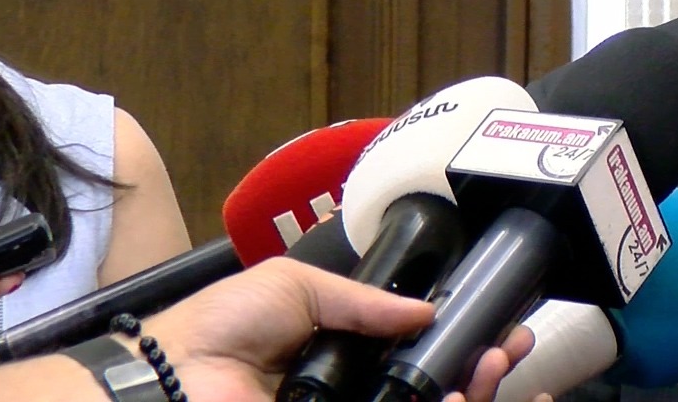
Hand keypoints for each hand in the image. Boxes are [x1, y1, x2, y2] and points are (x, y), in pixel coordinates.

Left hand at [142, 257, 532, 401]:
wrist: (171, 375)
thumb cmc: (220, 327)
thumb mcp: (298, 286)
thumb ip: (364, 300)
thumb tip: (424, 310)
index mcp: (342, 355)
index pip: (415, 354)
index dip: (460, 344)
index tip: (497, 333)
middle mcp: (351, 392)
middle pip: (431, 388)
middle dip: (480, 371)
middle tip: (506, 351)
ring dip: (468, 392)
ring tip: (489, 368)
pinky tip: (456, 396)